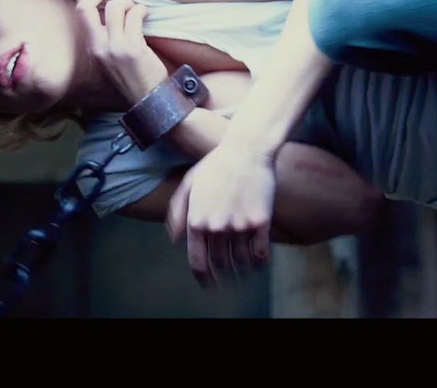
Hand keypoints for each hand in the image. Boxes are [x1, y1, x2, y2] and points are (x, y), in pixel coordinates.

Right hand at [76, 0, 167, 103]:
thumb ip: (108, 35)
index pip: (80, 12)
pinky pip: (134, 15)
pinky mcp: (131, 48)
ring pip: (114, 7)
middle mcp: (98, 47)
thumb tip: (111, 6)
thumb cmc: (135, 76)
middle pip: (87, 6)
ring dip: (127, 2)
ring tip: (136, 10)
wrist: (150, 99)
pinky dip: (141, 10)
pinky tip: (146, 15)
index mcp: (92, 47)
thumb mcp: (113, 56)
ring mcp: (114, 47)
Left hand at [166, 142, 274, 287]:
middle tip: (230, 281)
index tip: (209, 286)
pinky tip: (259, 263)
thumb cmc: (215, 166)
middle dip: (225, 277)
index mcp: (196, 221)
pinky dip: (260, 263)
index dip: (203, 279)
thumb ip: (177, 213)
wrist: (247, 150)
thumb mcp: (189, 185)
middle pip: (220, 265)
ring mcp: (239, 225)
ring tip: (245, 273)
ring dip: (243, 272)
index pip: (197, 262)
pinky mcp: (261, 222)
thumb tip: (174, 241)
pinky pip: (261, 254)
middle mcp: (216, 227)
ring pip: (241, 262)